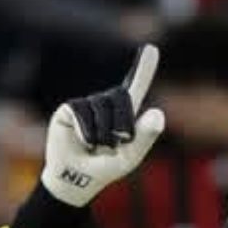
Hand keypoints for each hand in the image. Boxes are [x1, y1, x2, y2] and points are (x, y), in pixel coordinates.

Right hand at [40, 44, 164, 206]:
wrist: (75, 180)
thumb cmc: (105, 169)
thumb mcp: (131, 157)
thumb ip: (146, 136)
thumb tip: (159, 112)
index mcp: (123, 114)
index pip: (136, 87)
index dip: (144, 68)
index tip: (152, 48)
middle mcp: (105, 105)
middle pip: (122, 98)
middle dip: (121, 125)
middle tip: (111, 147)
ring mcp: (86, 106)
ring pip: (102, 108)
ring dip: (102, 134)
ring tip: (94, 147)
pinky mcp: (69, 110)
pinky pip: (83, 113)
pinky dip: (86, 132)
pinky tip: (82, 143)